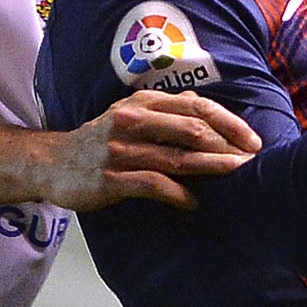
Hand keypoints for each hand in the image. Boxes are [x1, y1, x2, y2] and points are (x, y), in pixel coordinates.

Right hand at [41, 90, 261, 212]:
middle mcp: (132, 121)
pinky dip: (179, 195)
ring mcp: (120, 150)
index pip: (197, 107)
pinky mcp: (110, 179)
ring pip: (177, 158)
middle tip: (252, 163)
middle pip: (193, 130)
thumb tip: (204, 104)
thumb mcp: (130, 113)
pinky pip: (153, 185)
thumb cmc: (101, 139)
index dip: (230, 123)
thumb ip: (166, 109)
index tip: (254, 142)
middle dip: (228, 147)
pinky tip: (195, 203)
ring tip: (237, 177)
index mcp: (142, 103)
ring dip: (212, 169)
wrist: (52, 162)